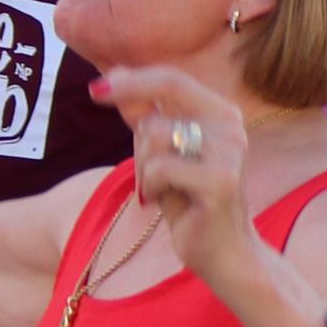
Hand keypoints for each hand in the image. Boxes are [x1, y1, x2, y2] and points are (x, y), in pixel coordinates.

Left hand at [91, 64, 260, 290]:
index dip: (131, 81)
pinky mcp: (220, 180)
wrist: (223, 251)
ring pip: (153, 135)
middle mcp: (231, 125)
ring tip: (161, 189)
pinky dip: (151, 186)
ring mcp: (229, 152)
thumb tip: (114, 76)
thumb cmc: (190, 200)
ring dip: (144, 167)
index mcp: (222, 113)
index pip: (171, 79)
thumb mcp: (164, 153)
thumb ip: (146, 115)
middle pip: (160, 104)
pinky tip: (166, 201)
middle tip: (149, 174)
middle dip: (137, 136)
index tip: (96, 90)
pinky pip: (159, 168)